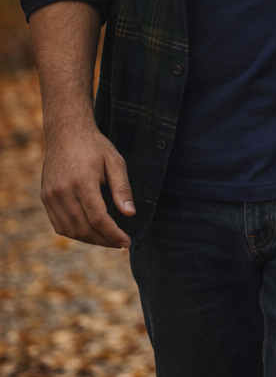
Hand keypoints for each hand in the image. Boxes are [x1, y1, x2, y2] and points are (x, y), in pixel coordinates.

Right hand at [40, 121, 133, 248]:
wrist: (67, 133)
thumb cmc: (96, 146)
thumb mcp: (116, 162)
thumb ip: (122, 189)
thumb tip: (130, 213)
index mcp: (82, 182)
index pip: (98, 218)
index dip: (113, 234)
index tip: (127, 242)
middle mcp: (63, 191)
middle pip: (84, 228)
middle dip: (104, 240)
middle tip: (120, 243)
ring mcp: (51, 196)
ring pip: (70, 229)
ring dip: (89, 239)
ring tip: (107, 239)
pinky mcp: (45, 197)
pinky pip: (58, 224)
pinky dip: (74, 232)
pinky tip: (89, 232)